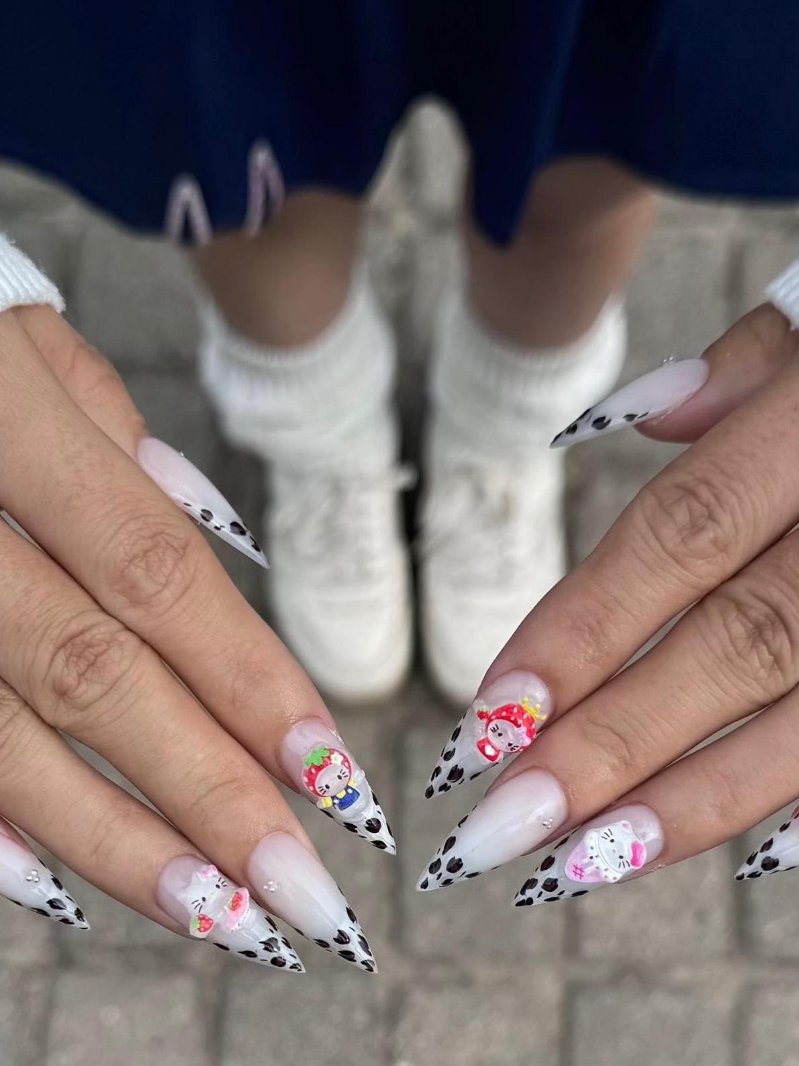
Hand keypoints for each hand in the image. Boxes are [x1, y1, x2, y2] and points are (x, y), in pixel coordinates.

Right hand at [0, 304, 391, 972]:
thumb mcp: (32, 344)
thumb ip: (116, 441)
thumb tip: (217, 544)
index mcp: (15, 431)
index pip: (158, 577)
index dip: (248, 682)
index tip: (336, 778)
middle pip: (95, 677)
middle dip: (208, 796)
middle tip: (307, 898)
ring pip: (6, 733)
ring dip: (116, 840)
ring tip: (220, 919)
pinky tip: (61, 887)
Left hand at [417, 300, 798, 899]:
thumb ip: (750, 364)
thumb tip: (636, 417)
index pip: (681, 535)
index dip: (582, 629)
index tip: (488, 717)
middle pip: (735, 646)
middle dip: (611, 745)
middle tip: (498, 827)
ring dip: (692, 802)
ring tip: (579, 867)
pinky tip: (733, 851)